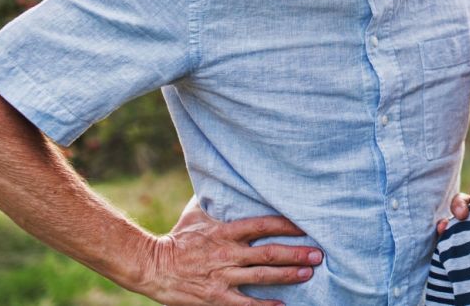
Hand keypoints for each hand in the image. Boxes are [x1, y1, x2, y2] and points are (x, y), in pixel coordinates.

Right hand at [135, 202, 322, 305]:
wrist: (151, 266)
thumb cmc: (178, 237)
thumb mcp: (196, 213)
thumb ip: (217, 198)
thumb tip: (230, 176)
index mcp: (225, 231)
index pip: (262, 225)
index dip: (286, 225)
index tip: (306, 225)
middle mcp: (227, 253)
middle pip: (268, 253)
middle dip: (296, 253)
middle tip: (318, 254)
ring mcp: (222, 276)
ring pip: (261, 276)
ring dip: (287, 275)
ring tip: (308, 273)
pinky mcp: (216, 297)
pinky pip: (244, 303)